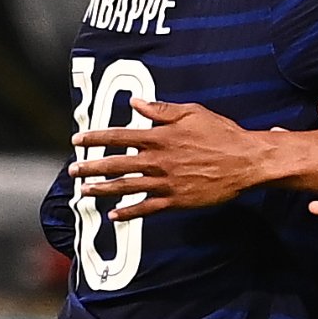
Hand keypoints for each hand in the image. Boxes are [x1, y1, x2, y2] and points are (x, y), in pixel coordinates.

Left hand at [72, 99, 277, 218]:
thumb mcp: (192, 113)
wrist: (245, 162)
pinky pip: (147, 208)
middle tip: (72, 170)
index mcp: (159, 137)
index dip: (95, 138)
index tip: (77, 139)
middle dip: (91, 166)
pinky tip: (114, 215)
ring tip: (84, 191)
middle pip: (116, 163)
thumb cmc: (221, 134)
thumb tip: (136, 103)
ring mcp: (166, 182)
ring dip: (103, 189)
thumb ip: (161, 109)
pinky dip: (129, 212)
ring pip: (127, 187)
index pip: (119, 136)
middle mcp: (158, 160)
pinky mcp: (177, 200)